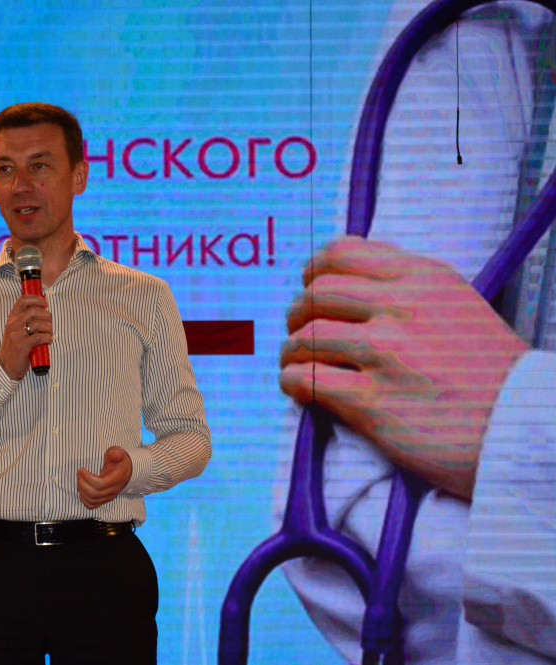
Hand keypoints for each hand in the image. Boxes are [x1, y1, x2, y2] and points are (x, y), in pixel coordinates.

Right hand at [0, 294, 51, 380]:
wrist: (6, 366)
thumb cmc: (15, 347)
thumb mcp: (16, 330)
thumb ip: (25, 319)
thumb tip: (43, 309)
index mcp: (11, 318)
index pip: (22, 300)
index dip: (36, 298)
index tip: (45, 303)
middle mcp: (12, 325)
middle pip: (33, 310)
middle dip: (46, 315)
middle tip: (50, 323)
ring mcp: (16, 335)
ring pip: (38, 324)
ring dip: (48, 328)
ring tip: (49, 334)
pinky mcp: (22, 346)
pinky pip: (39, 337)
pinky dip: (47, 338)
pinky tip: (48, 341)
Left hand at [77, 446, 132, 509]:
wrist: (126, 471)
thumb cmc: (119, 461)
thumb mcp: (118, 453)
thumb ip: (115, 453)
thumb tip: (114, 455)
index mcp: (116, 479)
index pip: (101, 484)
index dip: (88, 478)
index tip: (82, 470)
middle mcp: (113, 490)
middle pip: (94, 493)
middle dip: (82, 483)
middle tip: (79, 473)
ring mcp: (108, 497)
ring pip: (91, 500)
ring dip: (81, 490)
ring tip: (79, 479)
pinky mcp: (104, 500)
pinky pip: (92, 505)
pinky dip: (84, 499)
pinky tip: (82, 489)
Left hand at [279, 237, 527, 499]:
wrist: (524, 426)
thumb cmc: (488, 369)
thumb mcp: (457, 303)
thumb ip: (406, 284)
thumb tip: (343, 275)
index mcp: (422, 277)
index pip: (340, 254)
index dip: (313, 272)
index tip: (308, 287)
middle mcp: (402, 308)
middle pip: (316, 295)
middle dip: (297, 313)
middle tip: (298, 331)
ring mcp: (387, 353)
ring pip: (306, 337)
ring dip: (291, 351)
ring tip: (295, 362)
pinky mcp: (374, 401)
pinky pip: (307, 380)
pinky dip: (292, 381)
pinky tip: (299, 387)